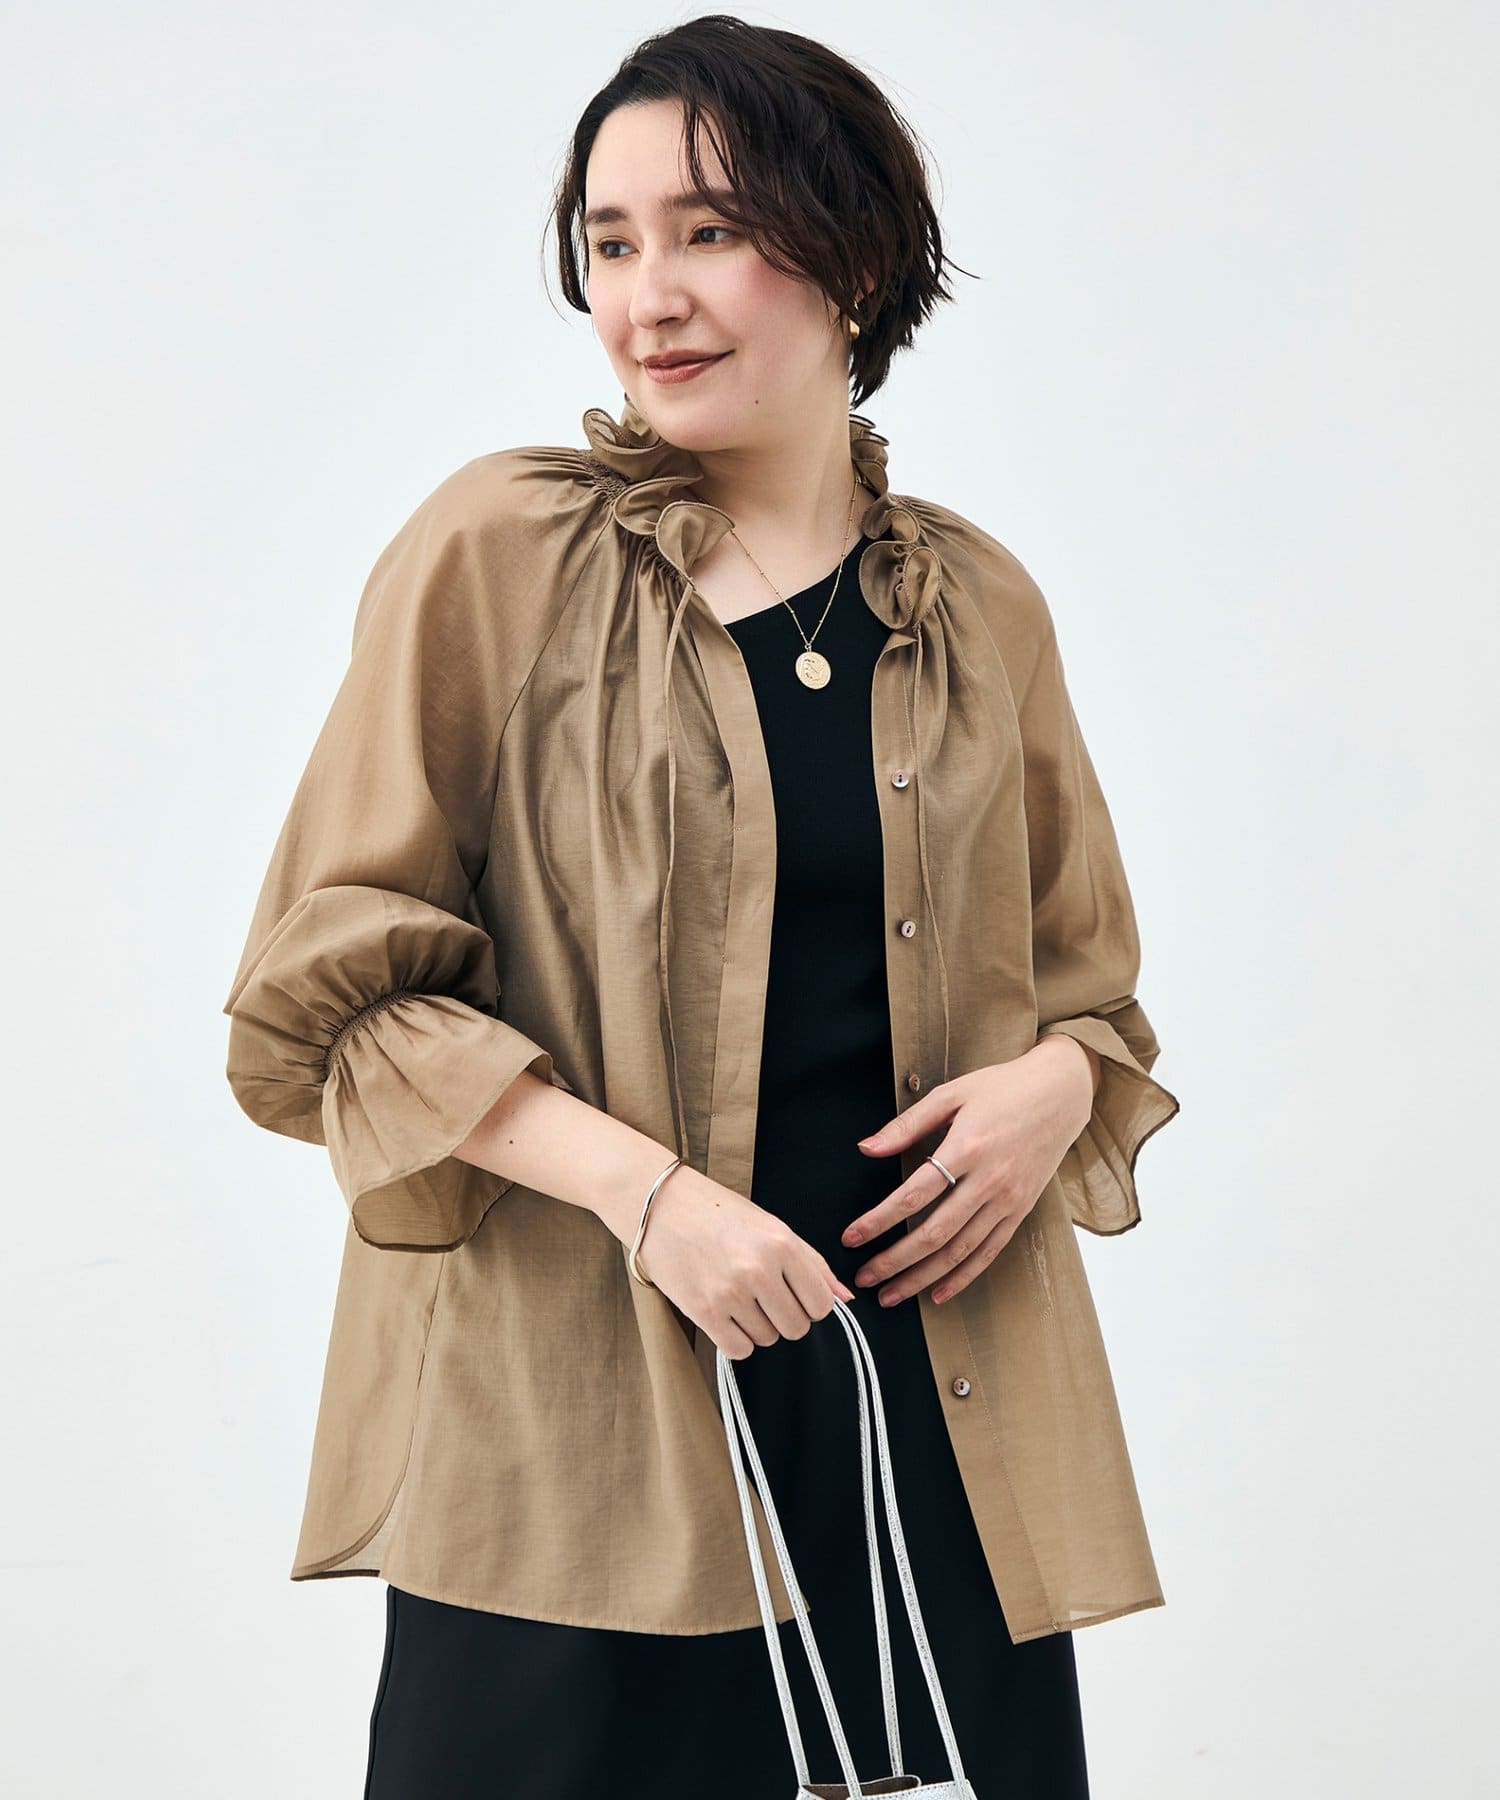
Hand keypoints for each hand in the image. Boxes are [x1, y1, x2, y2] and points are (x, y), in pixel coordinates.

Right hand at [632, 1163, 855, 1359]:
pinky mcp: (702, 1310)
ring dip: (757, 1326)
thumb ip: (812, 1263)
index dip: (811, 1305)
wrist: (658, 1205)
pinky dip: (736, 1339)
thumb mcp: (771, 1226)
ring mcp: (729, 1292)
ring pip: (767, 1340)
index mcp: (781, 1243)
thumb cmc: (718, 1213)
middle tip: (763, 1295)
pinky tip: (725, 1314)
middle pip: (796, 1327)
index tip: (793, 1294)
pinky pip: (738, 1349)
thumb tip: (846, 1299)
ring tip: (737, 1296)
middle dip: (784, 1317)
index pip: (821, 1304)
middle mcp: (758, 1268)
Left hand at [842, 1038, 1098, 1307]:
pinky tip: (938, 1293)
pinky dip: (963, 1277)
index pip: (913, 1195)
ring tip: (891, 1294)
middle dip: (894, 1260)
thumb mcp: (951, 1094)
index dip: (879, 1220)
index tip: (851, 1237)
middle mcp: (989, 1180)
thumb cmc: (1002, 1089)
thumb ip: (907, 1124)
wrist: (1061, 1093)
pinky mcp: (1021, 1210)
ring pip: (960, 1251)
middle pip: (934, 1233)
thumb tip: (866, 1149)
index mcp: (967, 1147)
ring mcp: (1008, 1200)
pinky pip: (989, 1252)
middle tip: (863, 1278)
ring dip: (922, 1277)